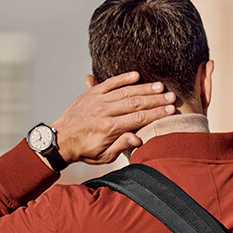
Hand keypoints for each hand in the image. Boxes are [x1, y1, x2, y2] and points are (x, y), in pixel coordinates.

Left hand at [50, 71, 175, 165]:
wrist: (59, 140)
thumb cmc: (84, 151)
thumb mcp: (104, 156)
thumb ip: (121, 146)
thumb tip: (138, 139)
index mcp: (109, 128)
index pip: (138, 119)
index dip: (156, 114)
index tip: (170, 111)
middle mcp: (104, 112)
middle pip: (135, 103)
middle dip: (156, 100)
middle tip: (172, 97)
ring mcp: (97, 100)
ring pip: (125, 91)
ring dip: (144, 88)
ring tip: (160, 86)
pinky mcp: (91, 93)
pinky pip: (109, 83)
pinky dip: (123, 78)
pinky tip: (136, 75)